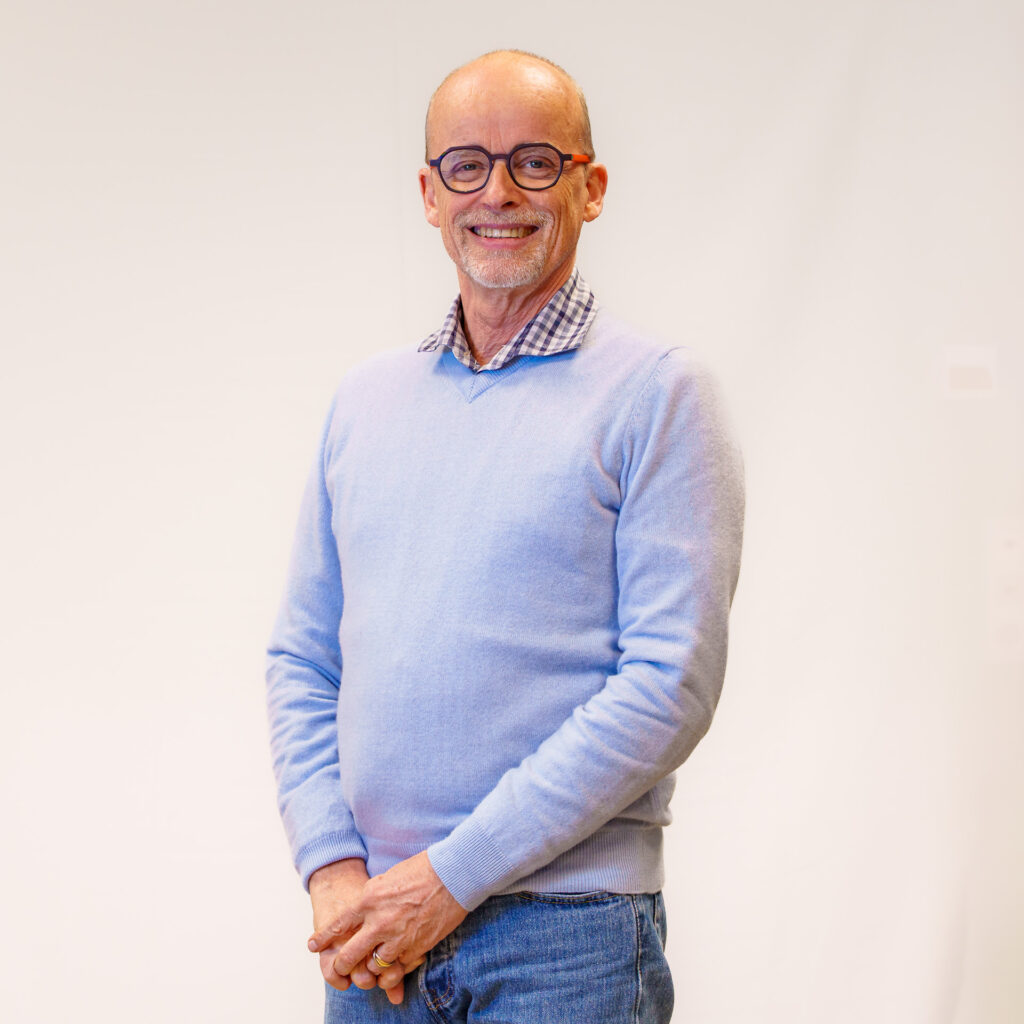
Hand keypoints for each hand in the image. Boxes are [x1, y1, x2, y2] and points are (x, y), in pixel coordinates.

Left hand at [308, 851, 466, 1000]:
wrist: (453, 875)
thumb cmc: (422, 870)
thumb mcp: (387, 877)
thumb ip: (371, 897)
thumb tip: (364, 909)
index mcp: (369, 900)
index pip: (338, 925)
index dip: (323, 938)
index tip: (313, 945)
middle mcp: (379, 922)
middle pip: (350, 954)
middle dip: (341, 964)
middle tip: (340, 966)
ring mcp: (398, 938)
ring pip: (374, 966)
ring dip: (372, 965)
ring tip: (373, 962)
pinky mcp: (416, 948)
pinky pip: (398, 966)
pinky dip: (396, 965)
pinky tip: (397, 959)